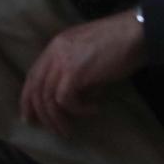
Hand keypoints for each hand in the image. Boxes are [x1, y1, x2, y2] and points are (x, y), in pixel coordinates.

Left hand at [19, 10, 147, 137]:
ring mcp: (62, 60)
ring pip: (47, 97)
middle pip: (35, 87)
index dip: (29, 97)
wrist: (135, 33)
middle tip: (51, 130)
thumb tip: (79, 97)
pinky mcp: (74, 72)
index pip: (33, 74)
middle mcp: (54, 51)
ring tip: (70, 130)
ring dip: (58, 118)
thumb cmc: (118, 43)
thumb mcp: (90, 56)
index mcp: (56, 45)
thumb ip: (78, 73)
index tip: (31, 116)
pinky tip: (94, 109)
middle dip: (39, 112)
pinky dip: (77, 110)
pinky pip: (65, 100)